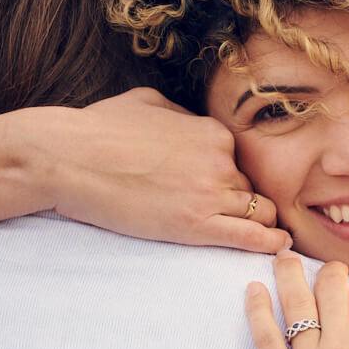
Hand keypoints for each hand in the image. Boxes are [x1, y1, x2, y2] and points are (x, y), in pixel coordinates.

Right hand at [47, 89, 289, 252]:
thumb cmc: (98, 129)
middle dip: (240, 201)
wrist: (68, 158)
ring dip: (257, 221)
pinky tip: (280, 246)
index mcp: (212, 132)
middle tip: (227, 216)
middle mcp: (220, 161)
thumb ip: (183, 116)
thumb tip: (195, 127)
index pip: (240, 161)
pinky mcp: (195, 226)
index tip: (217, 190)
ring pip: (256, 212)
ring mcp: (210, 194)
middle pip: (249, 188)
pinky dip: (268, 242)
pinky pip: (248, 236)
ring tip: (263, 234)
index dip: (228, 177)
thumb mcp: (149, 103)